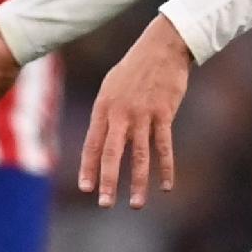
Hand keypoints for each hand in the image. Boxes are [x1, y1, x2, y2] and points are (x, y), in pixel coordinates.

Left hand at [79, 16, 190, 209]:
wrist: (162, 47)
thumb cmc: (135, 68)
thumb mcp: (112, 87)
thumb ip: (107, 113)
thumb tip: (102, 138)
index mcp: (104, 107)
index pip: (92, 143)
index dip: (89, 168)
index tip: (86, 189)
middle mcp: (120, 113)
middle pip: (111, 153)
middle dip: (108, 181)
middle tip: (105, 204)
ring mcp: (142, 114)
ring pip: (138, 155)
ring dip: (137, 182)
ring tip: (135, 204)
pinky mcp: (164, 113)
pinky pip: (164, 146)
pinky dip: (165, 167)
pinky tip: (166, 186)